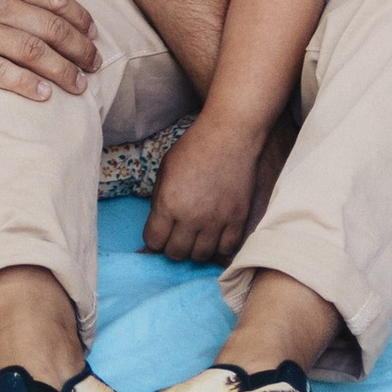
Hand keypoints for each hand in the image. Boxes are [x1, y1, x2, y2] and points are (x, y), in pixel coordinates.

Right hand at [0, 0, 103, 98]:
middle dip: (80, 48)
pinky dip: (26, 86)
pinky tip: (44, 95)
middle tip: (96, 63)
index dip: (80, 17)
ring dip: (63, 71)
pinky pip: (1, 74)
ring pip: (34, 54)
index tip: (92, 31)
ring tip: (80, 85)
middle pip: (52, 29)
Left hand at [143, 109, 267, 267]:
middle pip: (176, 253)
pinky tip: (215, 241)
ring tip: (196, 237)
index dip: (154, 239)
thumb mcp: (165, 170)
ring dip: (194, 250)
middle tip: (177, 235)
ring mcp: (216, 221)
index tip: (159, 233)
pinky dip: (218, 251)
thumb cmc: (194, 148)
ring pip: (200, 257)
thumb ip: (158, 202)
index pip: (154, 241)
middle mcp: (191, 217)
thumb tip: (154, 229)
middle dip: (172, 246)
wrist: (230, 135)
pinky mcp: (237, 220)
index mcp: (169, 202)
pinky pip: (226, 251)